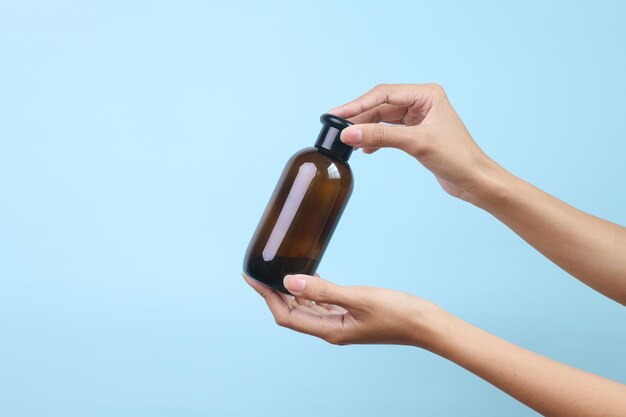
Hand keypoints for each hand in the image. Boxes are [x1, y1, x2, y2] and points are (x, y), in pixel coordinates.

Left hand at [243, 273, 440, 346]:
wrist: (426, 324)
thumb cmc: (398, 313)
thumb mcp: (359, 298)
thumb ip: (324, 289)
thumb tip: (289, 282)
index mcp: (330, 330)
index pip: (287, 315)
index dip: (267, 297)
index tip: (252, 278)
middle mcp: (331, 330)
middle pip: (292, 313)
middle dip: (273, 294)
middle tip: (260, 273)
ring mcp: (341, 324)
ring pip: (306, 309)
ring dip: (290, 293)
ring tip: (277, 274)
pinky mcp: (351, 316)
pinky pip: (322, 305)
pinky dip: (310, 292)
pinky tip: (309, 281)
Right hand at [331, 83, 504, 204]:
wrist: (474, 180)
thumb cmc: (456, 157)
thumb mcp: (415, 143)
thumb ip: (380, 136)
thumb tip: (350, 134)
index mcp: (426, 94)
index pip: (384, 94)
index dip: (358, 104)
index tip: (337, 114)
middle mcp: (422, 102)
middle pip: (381, 105)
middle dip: (360, 117)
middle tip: (337, 128)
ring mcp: (419, 118)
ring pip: (383, 119)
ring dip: (367, 129)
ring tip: (349, 140)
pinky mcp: (417, 133)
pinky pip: (390, 131)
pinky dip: (377, 138)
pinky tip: (366, 149)